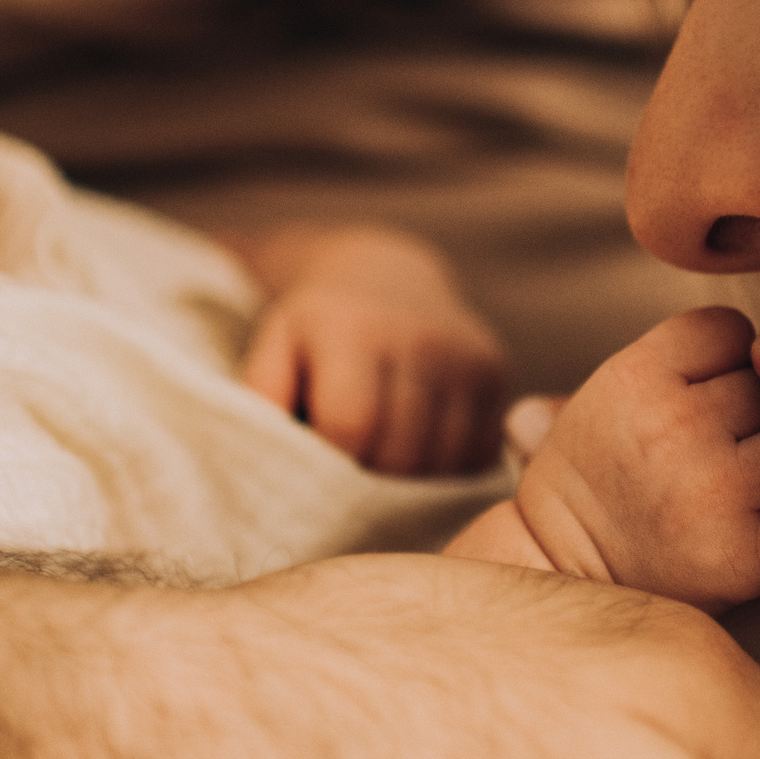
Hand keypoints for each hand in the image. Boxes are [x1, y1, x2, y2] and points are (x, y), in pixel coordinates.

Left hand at [228, 225, 509, 473]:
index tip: (320, 458)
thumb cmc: (317, 330)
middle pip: (401, 455)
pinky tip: (420, 449)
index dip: (331, 459)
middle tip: (351, 469)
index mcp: (355, 330)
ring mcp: (466, 355)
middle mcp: (421, 338)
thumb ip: (263, 401)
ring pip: (444, 463)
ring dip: (412, 482)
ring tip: (383, 459)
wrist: (386, 276)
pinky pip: (479, 454)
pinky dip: (450, 469)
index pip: (351, 427)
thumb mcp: (275, 349)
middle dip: (371, 481)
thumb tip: (273, 461)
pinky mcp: (496, 372)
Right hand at [514, 306, 759, 611]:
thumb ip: (679, 358)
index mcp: (635, 374)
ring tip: (745, 499)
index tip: (704, 402)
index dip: (729, 365)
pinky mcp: (738, 559)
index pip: (732, 331)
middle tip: (725, 458)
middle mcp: (672, 425)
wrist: (559, 578)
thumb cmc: (599, 479)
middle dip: (759, 422)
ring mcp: (710, 491)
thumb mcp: (607, 393)